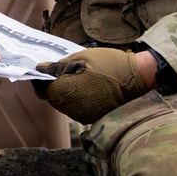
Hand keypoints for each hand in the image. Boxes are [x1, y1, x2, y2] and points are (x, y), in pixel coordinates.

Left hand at [32, 47, 148, 123]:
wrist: (137, 80)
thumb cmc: (108, 64)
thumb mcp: (80, 57)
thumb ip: (57, 66)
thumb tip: (40, 69)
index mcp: (62, 91)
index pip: (41, 89)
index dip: (39, 79)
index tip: (42, 70)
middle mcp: (69, 108)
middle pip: (51, 98)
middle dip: (52, 85)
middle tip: (58, 71)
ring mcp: (81, 115)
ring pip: (64, 104)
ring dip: (64, 92)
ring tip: (74, 77)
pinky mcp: (92, 118)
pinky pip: (77, 109)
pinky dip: (76, 99)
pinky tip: (85, 87)